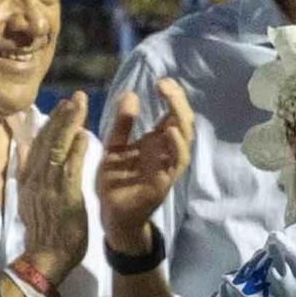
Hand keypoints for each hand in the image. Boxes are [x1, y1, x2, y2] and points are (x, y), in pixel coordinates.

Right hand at [16, 93, 91, 281]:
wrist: (46, 258)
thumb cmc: (43, 230)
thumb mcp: (29, 196)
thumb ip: (27, 169)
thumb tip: (21, 146)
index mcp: (28, 178)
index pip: (38, 143)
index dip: (49, 122)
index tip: (61, 105)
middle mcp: (35, 178)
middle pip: (47, 140)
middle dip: (61, 116)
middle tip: (75, 97)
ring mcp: (48, 186)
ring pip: (57, 148)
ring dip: (68, 124)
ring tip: (79, 104)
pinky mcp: (63, 196)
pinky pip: (70, 168)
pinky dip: (76, 150)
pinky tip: (84, 134)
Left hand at [99, 80, 193, 250]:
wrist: (110, 216)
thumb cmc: (115, 182)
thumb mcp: (114, 147)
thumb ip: (122, 124)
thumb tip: (130, 94)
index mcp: (156, 143)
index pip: (172, 114)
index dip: (172, 96)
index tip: (162, 80)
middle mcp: (166, 153)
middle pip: (182, 122)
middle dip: (178, 101)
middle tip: (165, 84)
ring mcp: (167, 167)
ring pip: (185, 140)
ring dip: (179, 118)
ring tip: (169, 98)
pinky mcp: (164, 182)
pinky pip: (176, 163)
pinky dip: (175, 146)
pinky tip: (167, 130)